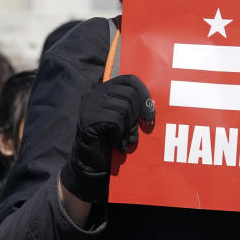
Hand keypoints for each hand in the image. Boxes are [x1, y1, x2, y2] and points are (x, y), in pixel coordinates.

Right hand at [60, 74, 153, 202]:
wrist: (91, 159)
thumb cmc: (111, 138)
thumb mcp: (123, 119)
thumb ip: (132, 107)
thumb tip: (151, 106)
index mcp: (105, 89)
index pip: (130, 80)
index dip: (144, 94)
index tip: (150, 115)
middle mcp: (96, 92)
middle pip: (130, 95)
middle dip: (136, 116)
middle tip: (132, 132)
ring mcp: (90, 104)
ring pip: (124, 108)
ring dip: (127, 128)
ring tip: (122, 138)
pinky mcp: (88, 117)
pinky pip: (115, 121)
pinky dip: (119, 134)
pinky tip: (113, 140)